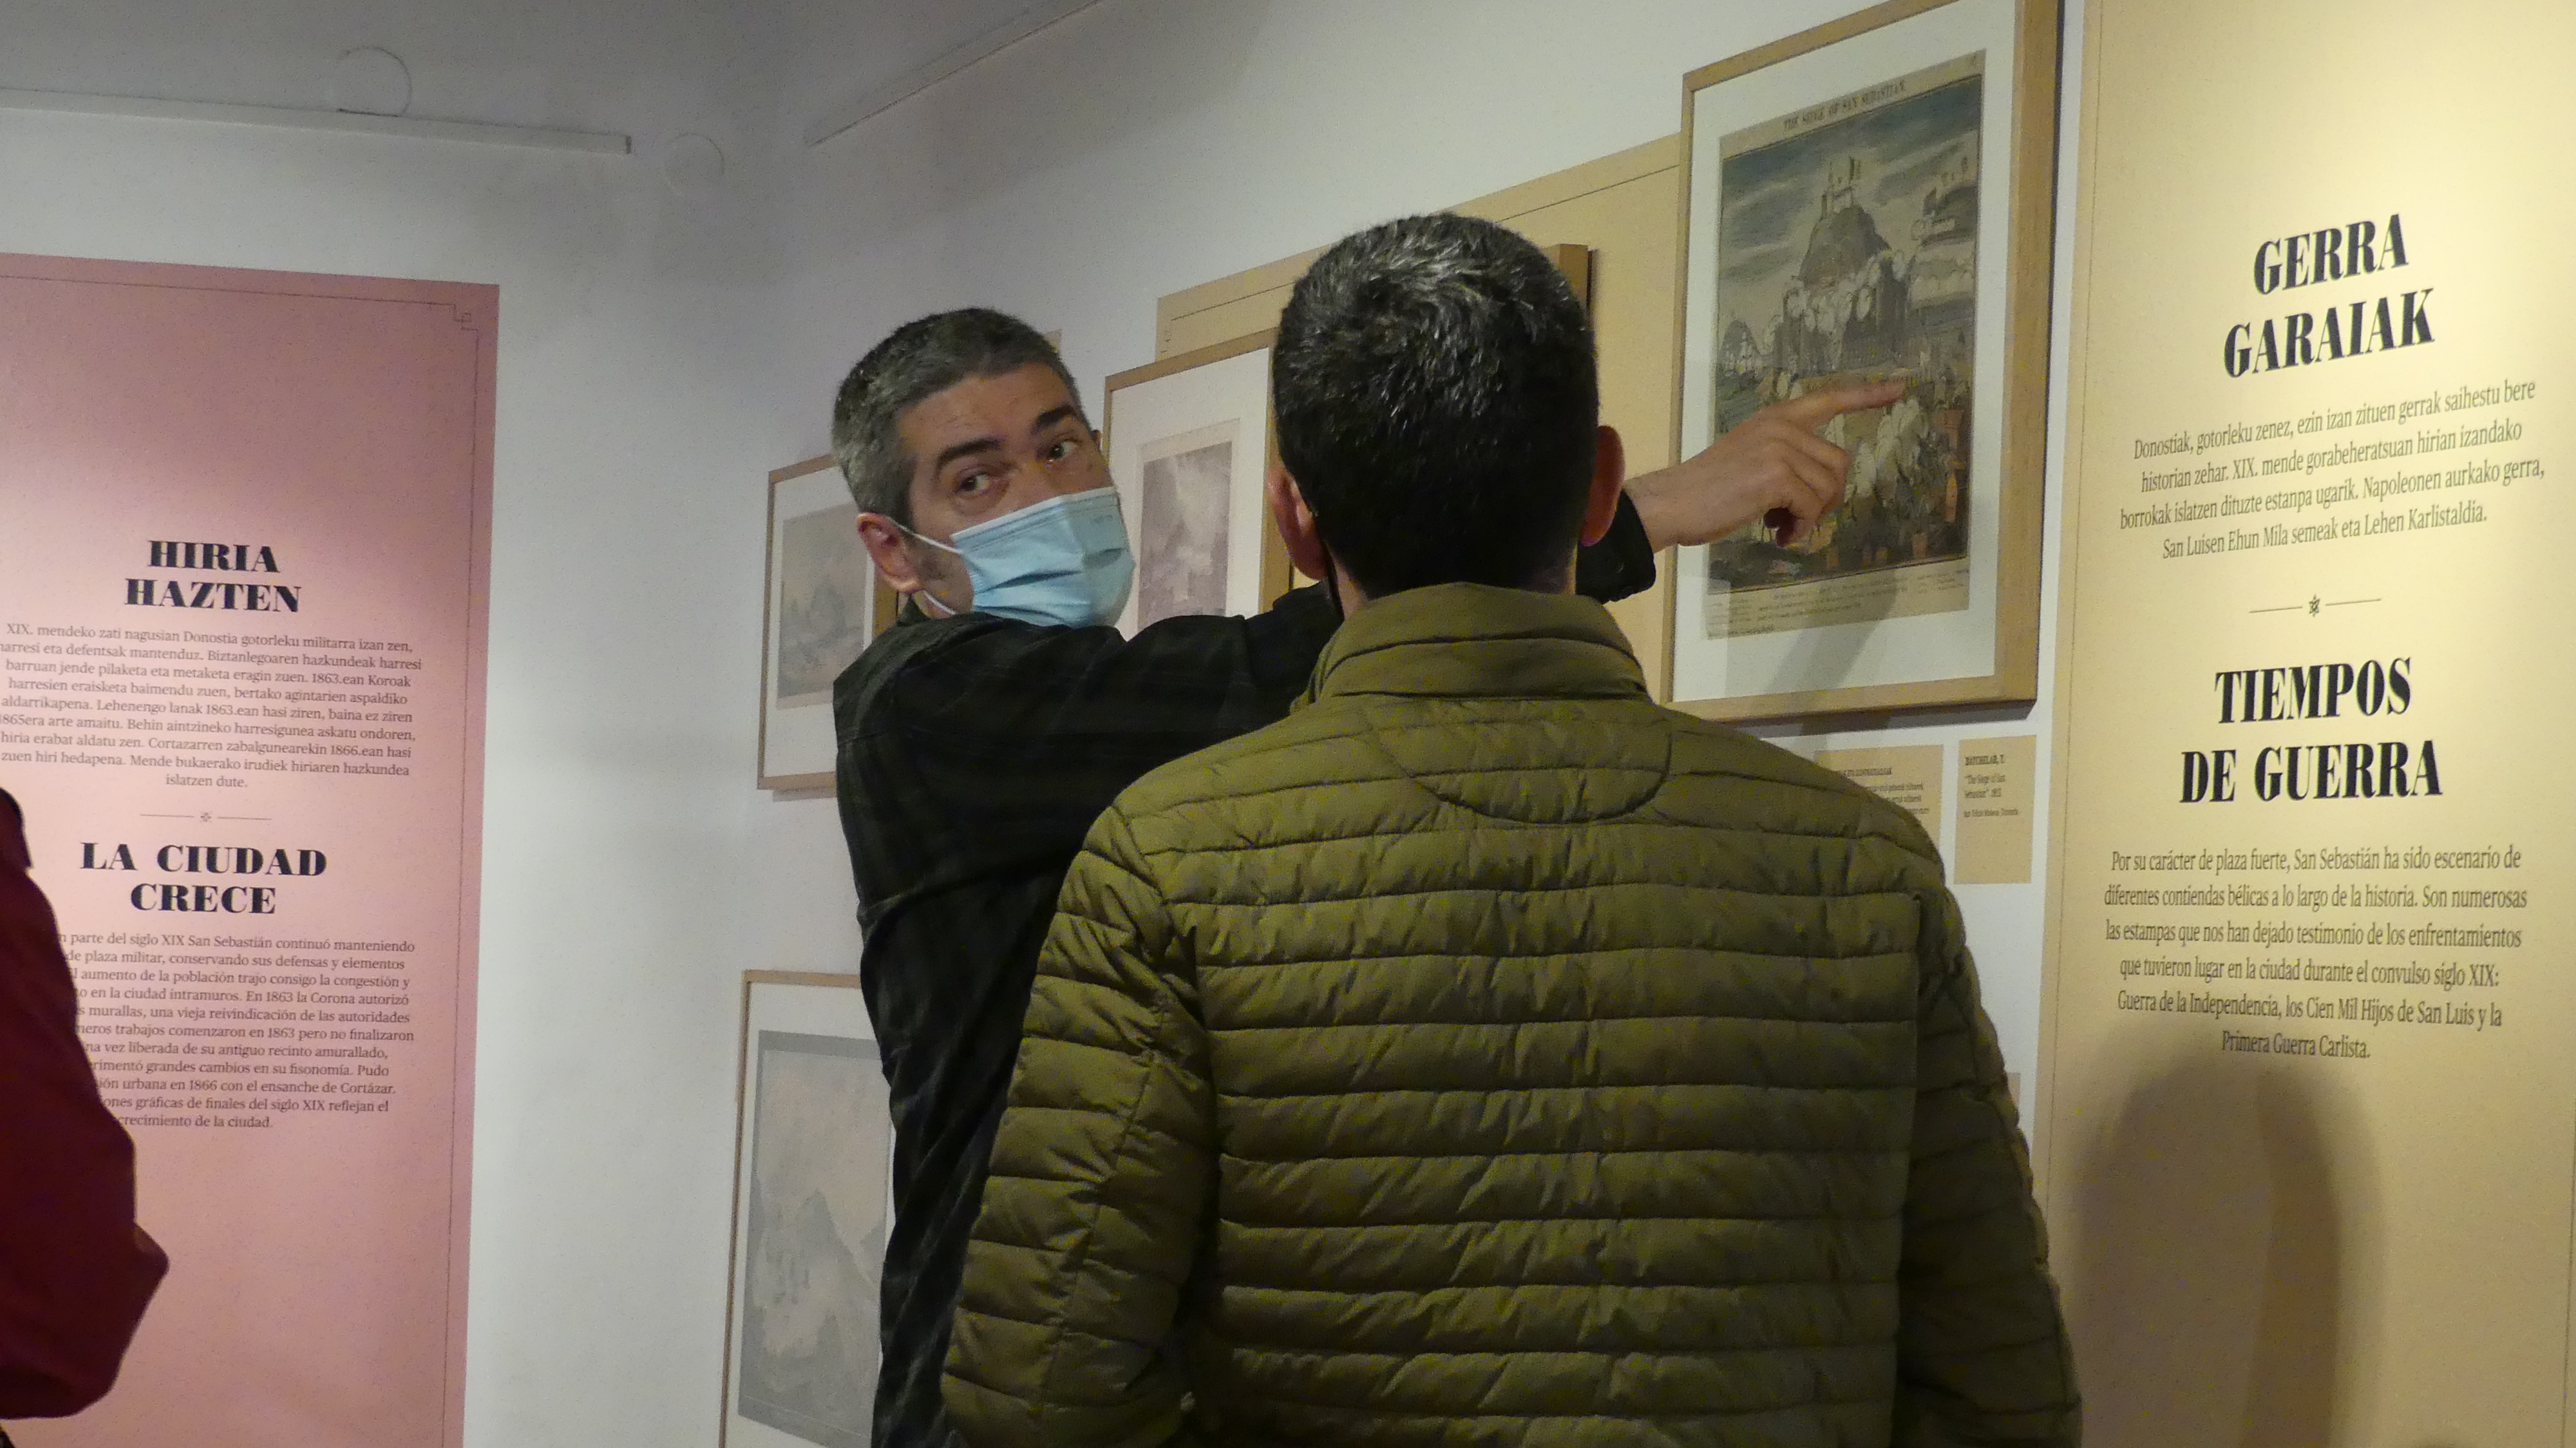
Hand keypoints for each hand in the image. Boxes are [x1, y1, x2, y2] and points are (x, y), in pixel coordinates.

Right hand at [1625, 380, 1906, 548]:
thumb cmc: (1706, 489)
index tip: (1900, 389)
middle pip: (1838, 463)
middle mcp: (1781, 425)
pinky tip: (1780, 536)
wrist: (1673, 502)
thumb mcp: (1749, 459)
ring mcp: (1780, 448)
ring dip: (1811, 516)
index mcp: (1775, 417)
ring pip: (1828, 487)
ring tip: (1781, 526)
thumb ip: (1784, 461)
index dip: (1866, 395)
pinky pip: (1812, 507)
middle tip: (1795, 518)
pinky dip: (1801, 528)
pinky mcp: (1777, 475)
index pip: (1829, 398)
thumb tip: (1816, 494)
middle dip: (1826, 498)